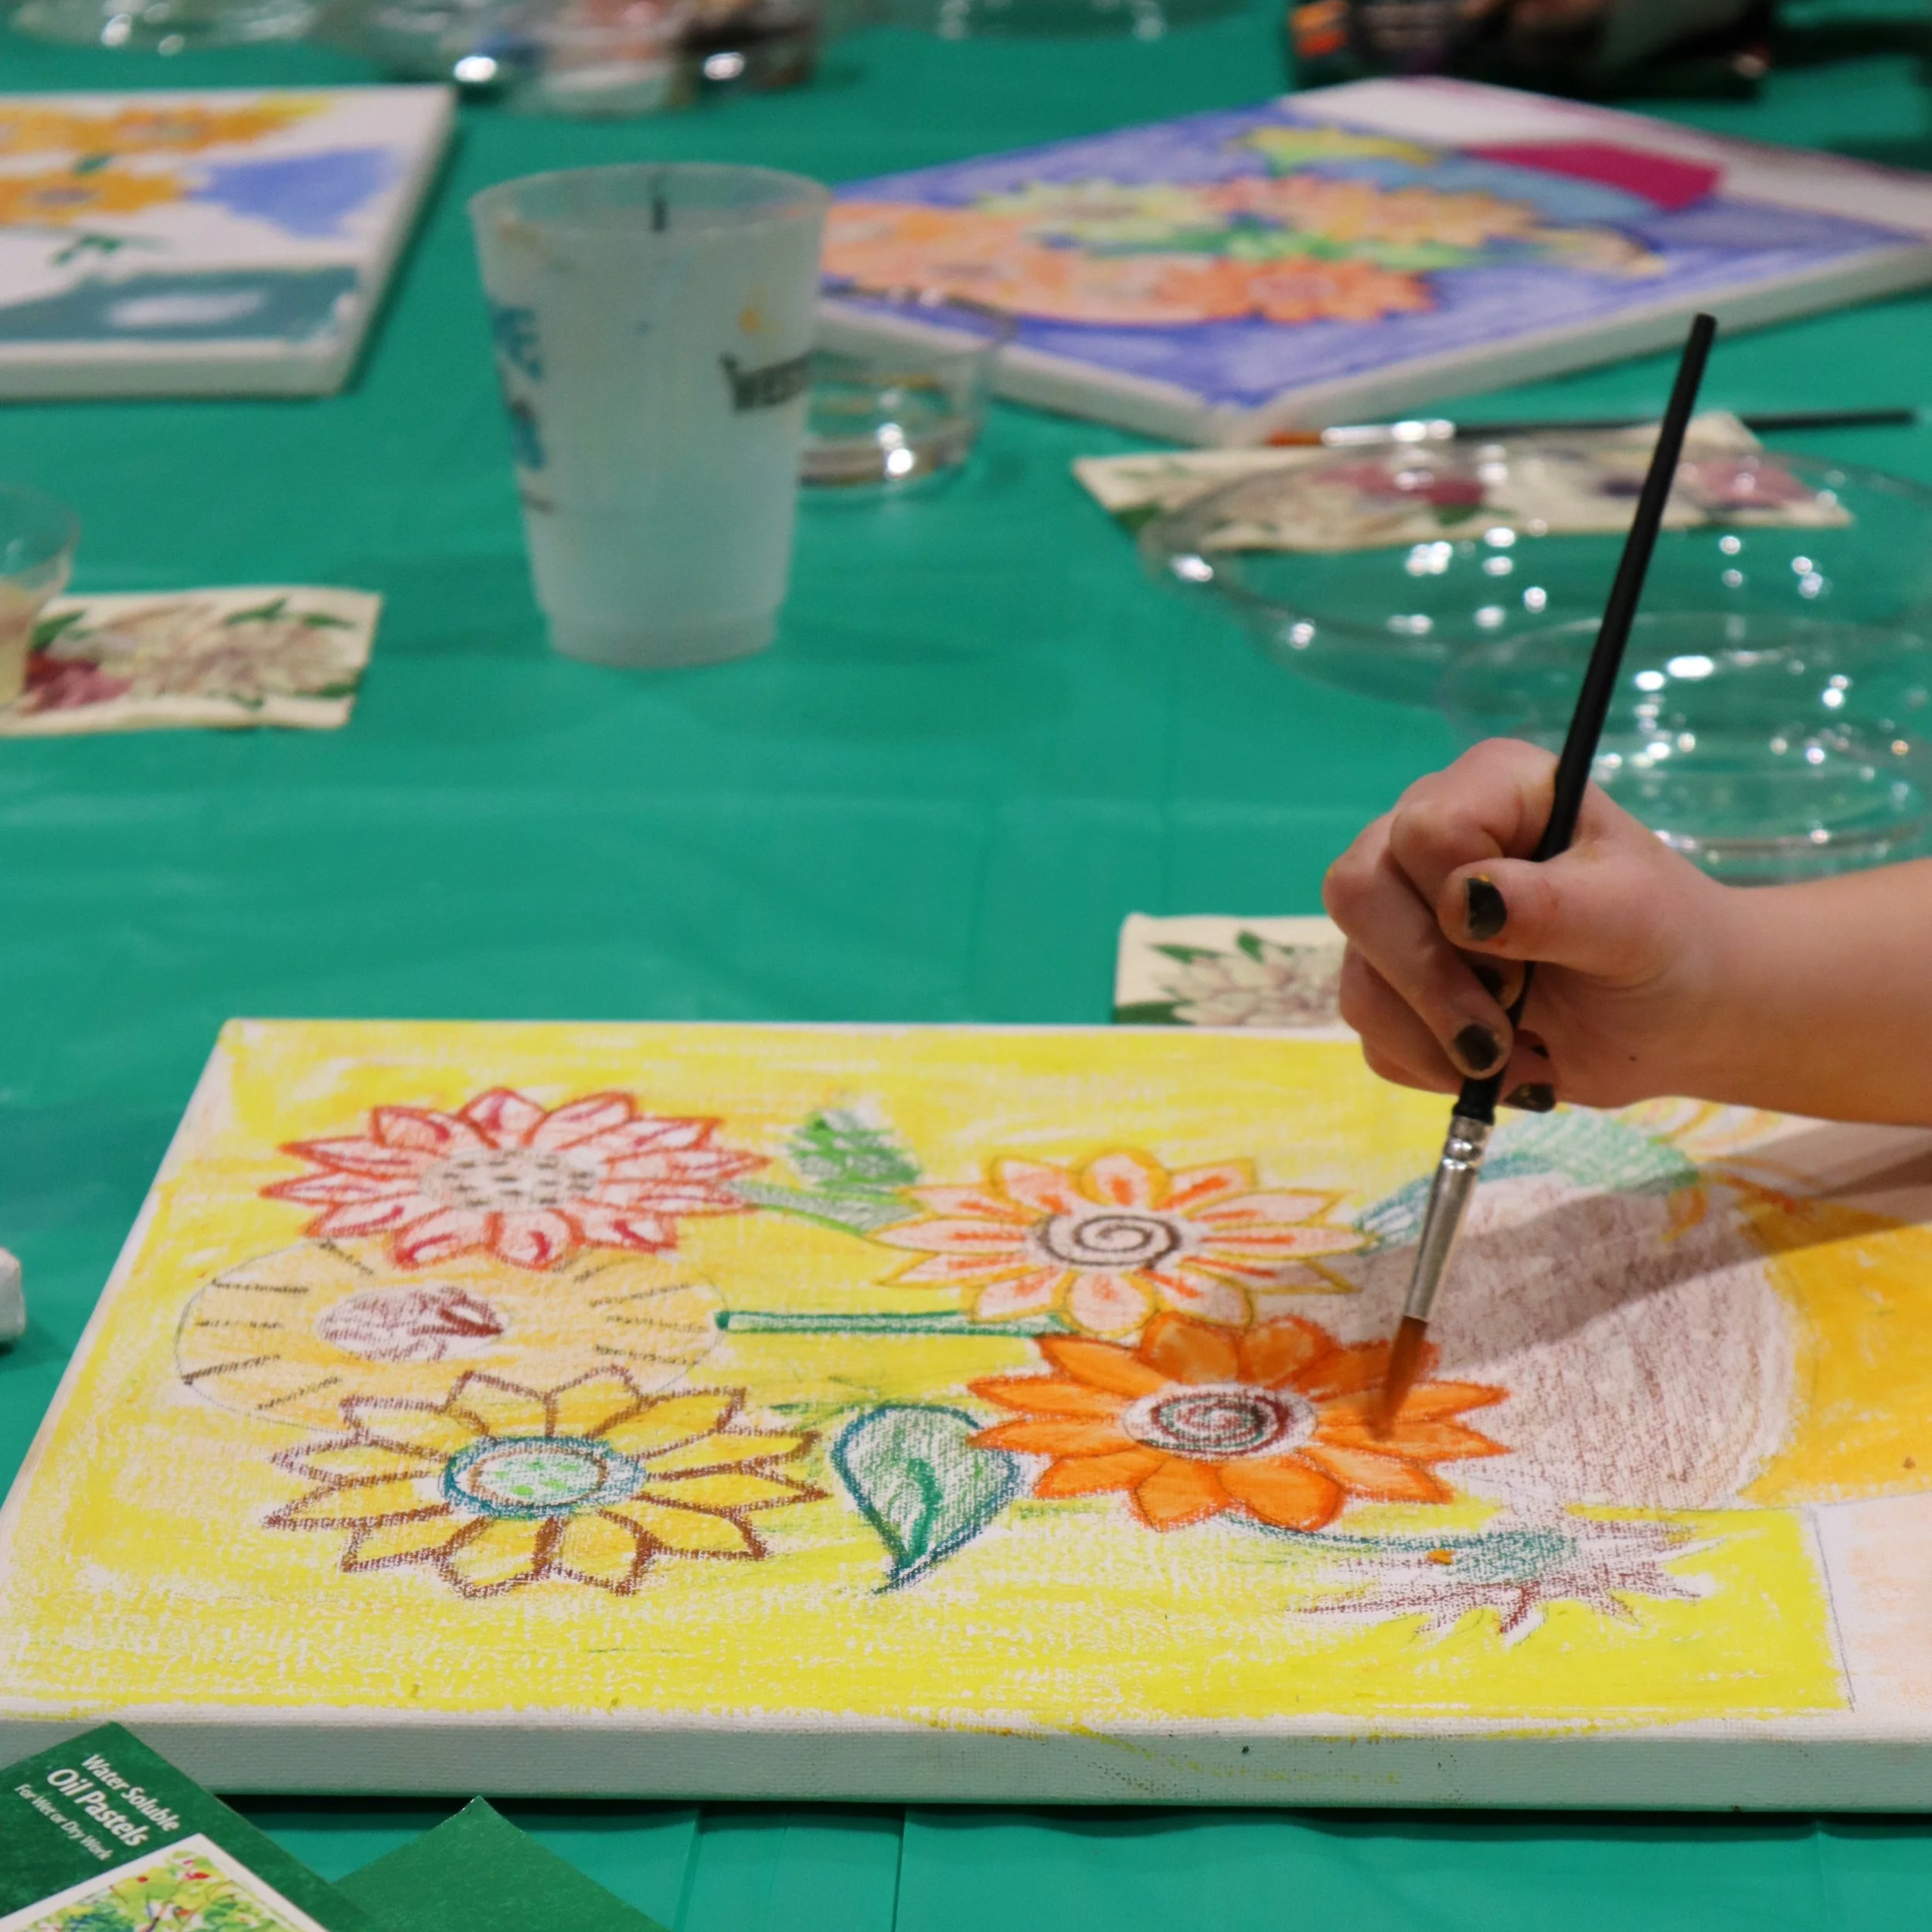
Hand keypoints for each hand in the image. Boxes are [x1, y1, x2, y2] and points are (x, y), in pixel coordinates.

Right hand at [1322, 738, 1736, 1110]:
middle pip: (1358, 892)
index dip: (1461, 898)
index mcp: (1492, 789)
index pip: (1423, 829)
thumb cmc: (1667, 945)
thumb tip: (1461, 905)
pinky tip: (1497, 1063)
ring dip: (1432, 1037)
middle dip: (1427, 980)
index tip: (1526, 951)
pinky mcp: (1396, 983)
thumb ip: (1552, 905)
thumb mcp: (1631, 918)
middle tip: (1499, 1029)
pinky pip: (1370, 1031)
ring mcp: (1403, 912)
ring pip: (1356, 974)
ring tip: (1510, 1055)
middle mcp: (1427, 839)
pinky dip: (1430, 1065)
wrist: (1677, 1017)